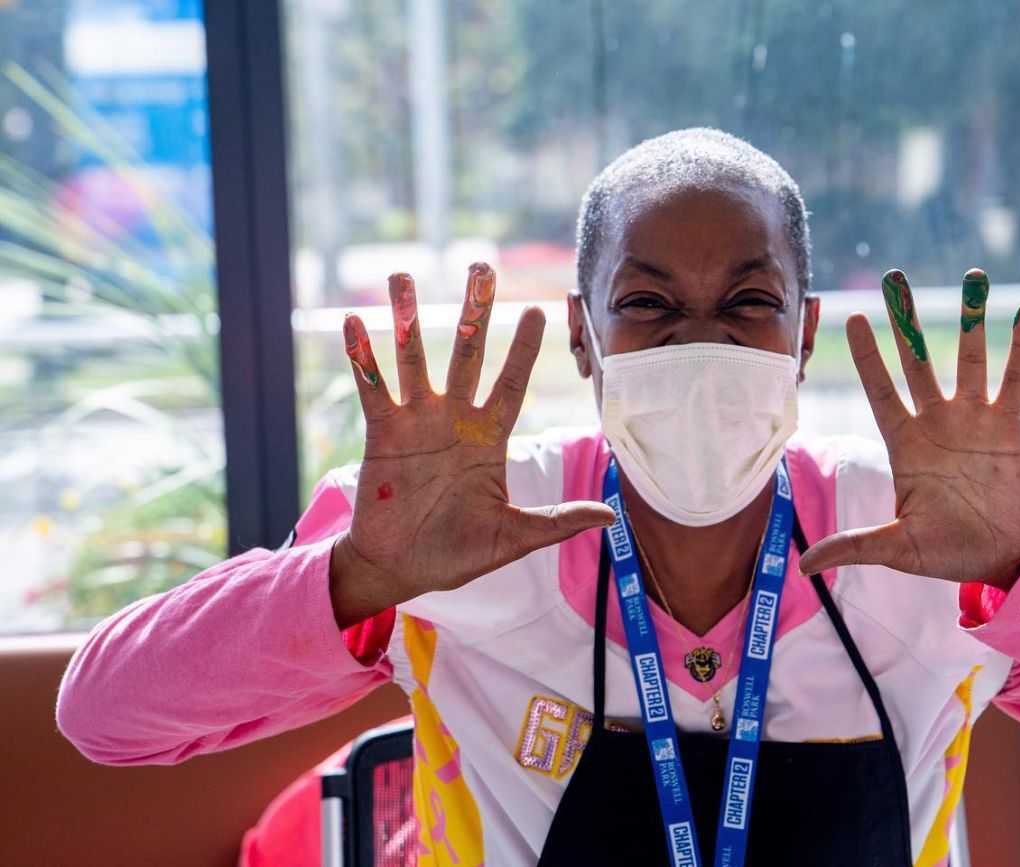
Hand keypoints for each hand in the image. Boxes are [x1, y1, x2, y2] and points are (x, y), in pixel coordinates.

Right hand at [330, 264, 614, 626]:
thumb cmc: (457, 554)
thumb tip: (610, 515)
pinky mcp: (382, 433)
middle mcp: (455, 419)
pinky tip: (353, 321)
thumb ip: (556, 521)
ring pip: (414, 358)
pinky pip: (372, 387)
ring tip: (401, 276)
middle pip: (468, 353)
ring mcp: (416, 422)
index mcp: (489, 438)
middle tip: (482, 267)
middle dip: (476, 311)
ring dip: (408, 318)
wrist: (401, 570)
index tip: (540, 310)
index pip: (512, 383)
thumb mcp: (512, 538)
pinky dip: (362, 357)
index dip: (524, 349)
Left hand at [799, 268, 1019, 589]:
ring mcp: (973, 422)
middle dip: (905, 321)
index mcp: (905, 445)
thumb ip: (856, 546)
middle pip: (916, 361)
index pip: (880, 391)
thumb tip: (806, 565)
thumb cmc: (948, 553)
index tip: (851, 318)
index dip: (867, 356)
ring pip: (969, 358)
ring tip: (972, 276)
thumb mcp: (899, 548)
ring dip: (970, 319)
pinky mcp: (1009, 429)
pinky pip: (1015, 379)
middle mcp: (936, 423)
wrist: (1004, 559)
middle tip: (893, 277)